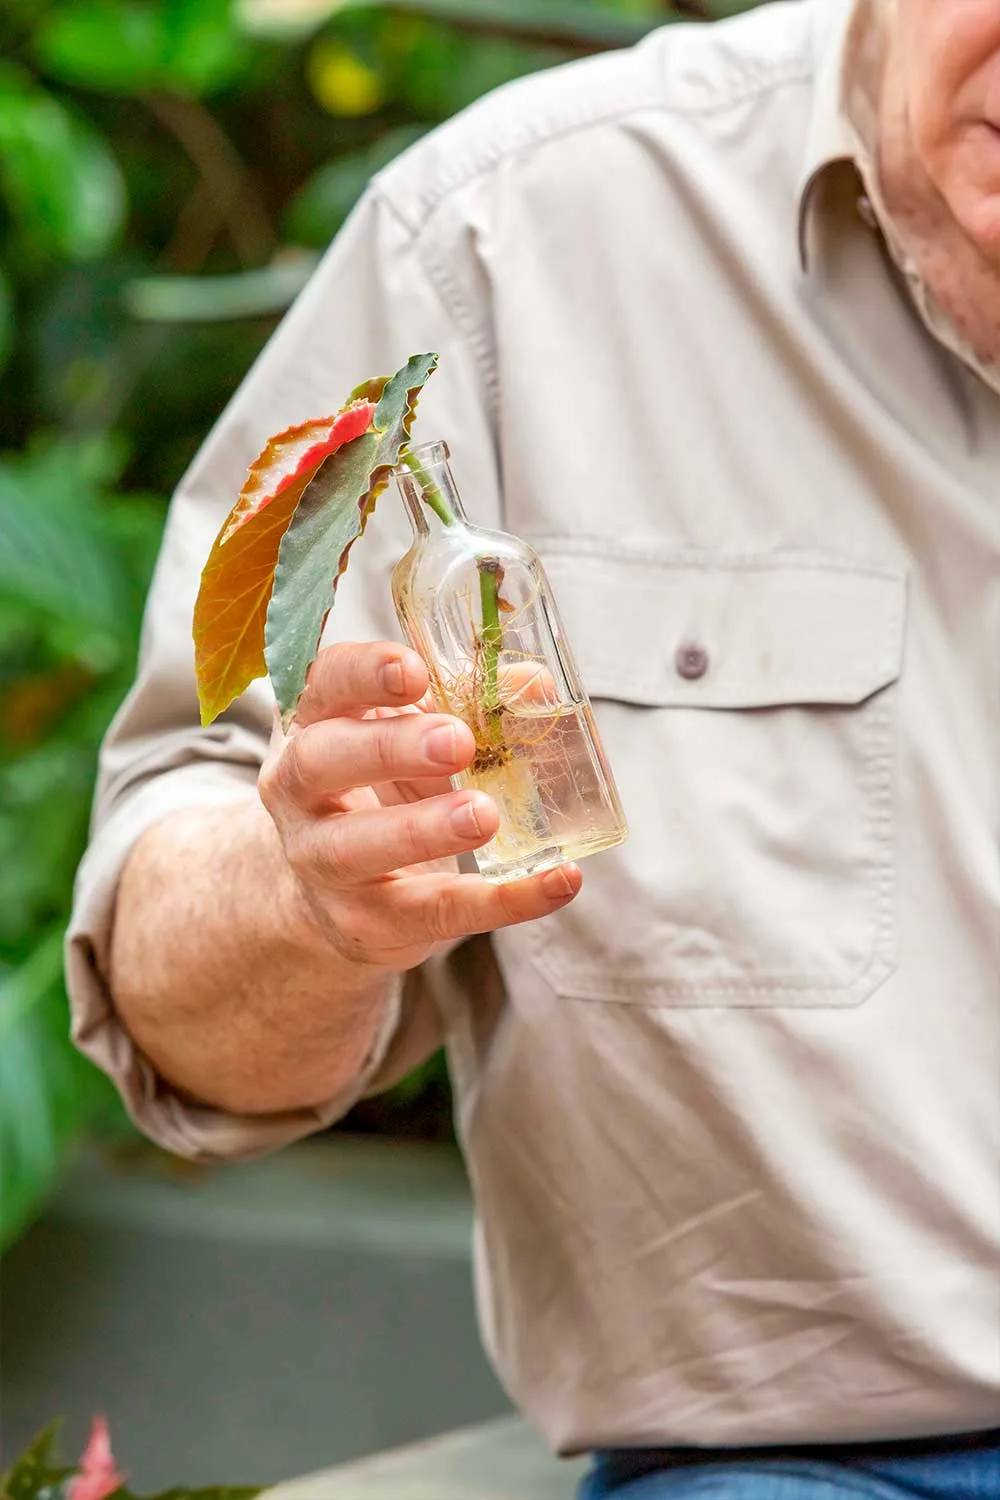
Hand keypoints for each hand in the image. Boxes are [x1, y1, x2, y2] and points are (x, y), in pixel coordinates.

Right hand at [258, 640, 580, 976]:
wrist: (333, 897)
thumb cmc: (381, 790)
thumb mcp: (412, 737)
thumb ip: (468, 706)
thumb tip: (537, 685)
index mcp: (316, 723)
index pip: (324, 683)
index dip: (363, 673)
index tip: (414, 671)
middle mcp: (300, 791)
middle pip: (322, 761)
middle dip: (389, 748)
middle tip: (457, 742)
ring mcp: (321, 862)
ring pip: (356, 847)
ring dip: (422, 830)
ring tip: (484, 816)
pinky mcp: (365, 922)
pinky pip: (434, 912)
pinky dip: (503, 900)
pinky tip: (558, 881)